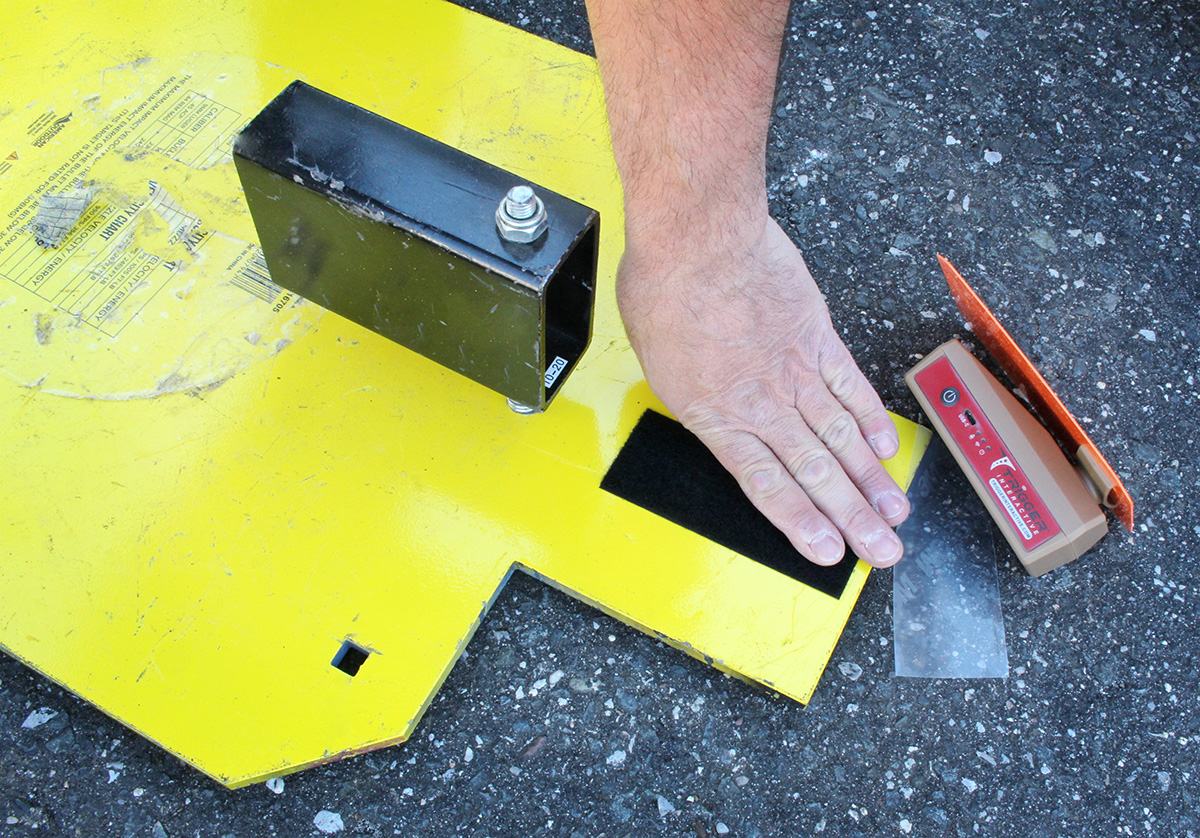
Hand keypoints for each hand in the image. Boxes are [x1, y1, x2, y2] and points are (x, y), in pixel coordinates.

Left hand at [618, 217, 909, 566]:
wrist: (699, 239)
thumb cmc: (664, 290)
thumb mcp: (657, 362)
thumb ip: (692, 396)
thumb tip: (706, 404)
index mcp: (718, 416)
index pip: (767, 485)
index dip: (800, 523)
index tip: (826, 552)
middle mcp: (763, 402)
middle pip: (816, 473)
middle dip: (852, 519)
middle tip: (881, 551)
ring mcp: (795, 371)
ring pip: (841, 438)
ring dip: (870, 481)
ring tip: (895, 513)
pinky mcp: (817, 336)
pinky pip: (850, 386)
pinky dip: (871, 419)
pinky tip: (885, 447)